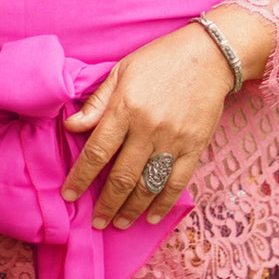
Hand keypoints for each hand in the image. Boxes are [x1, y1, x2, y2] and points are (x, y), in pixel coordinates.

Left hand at [61, 4, 274, 229]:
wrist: (210, 55)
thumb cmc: (159, 60)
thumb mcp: (121, 71)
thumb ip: (98, 102)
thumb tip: (72, 127)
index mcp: (125, 107)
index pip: (98, 150)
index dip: (81, 177)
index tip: (69, 195)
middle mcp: (148, 127)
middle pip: (122, 176)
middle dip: (106, 203)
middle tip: (97, 222)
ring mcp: (173, 139)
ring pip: (148, 184)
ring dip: (131, 208)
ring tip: (119, 223)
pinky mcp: (195, 146)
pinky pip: (177, 181)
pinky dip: (164, 202)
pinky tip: (152, 216)